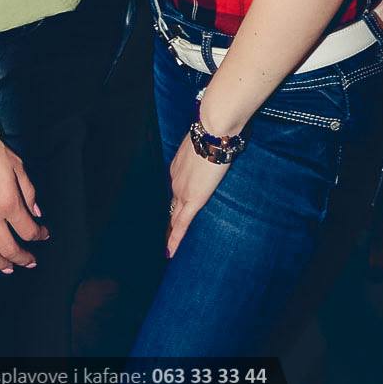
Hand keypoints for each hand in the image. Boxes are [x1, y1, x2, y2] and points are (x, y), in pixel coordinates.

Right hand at [0, 137, 48, 271]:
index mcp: (8, 203)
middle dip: (22, 258)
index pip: (28, 230)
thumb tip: (36, 212)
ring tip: (6, 267)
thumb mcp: (17, 166)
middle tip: (29, 262)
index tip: (43, 235)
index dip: (39, 235)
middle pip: (8, 248)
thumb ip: (28, 192)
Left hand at [165, 132, 229, 257]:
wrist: (213, 131)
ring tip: (168, 248)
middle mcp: (176, 180)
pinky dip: (175, 239)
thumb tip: (215, 148)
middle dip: (170, 220)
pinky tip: (170, 252)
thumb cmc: (213, 132)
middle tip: (167, 236)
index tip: (172, 211)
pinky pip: (182, 224)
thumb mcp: (205, 143)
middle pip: (172, 205)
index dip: (174, 202)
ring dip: (171, 232)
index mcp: (178, 167)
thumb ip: (206, 151)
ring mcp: (182, 191)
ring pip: (175, 217)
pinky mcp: (193, 199)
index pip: (176, 189)